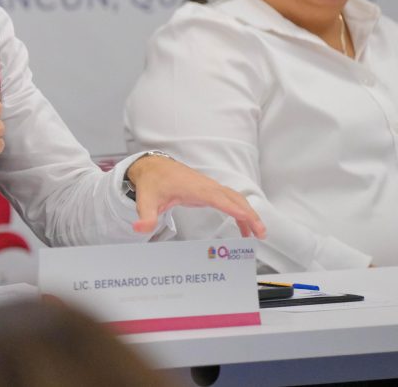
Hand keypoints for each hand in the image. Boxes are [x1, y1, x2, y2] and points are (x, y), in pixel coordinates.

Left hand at [126, 153, 266, 238]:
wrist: (152, 166)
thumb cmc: (152, 182)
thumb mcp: (146, 200)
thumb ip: (145, 216)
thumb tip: (139, 227)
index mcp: (194, 188)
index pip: (217, 197)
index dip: (233, 208)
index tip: (247, 218)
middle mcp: (206, 186)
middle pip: (234, 198)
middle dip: (249, 214)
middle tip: (261, 233)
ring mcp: (210, 187)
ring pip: (236, 199)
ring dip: (249, 214)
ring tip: (259, 234)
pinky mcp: (210, 190)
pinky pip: (231, 201)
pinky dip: (240, 213)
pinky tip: (244, 229)